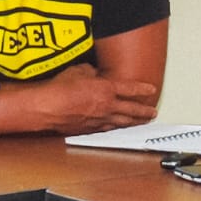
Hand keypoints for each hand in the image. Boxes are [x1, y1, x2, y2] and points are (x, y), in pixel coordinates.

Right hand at [38, 63, 159, 134]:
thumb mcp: (77, 71)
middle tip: (153, 112)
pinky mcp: (90, 129)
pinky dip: (117, 127)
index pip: (130, 88)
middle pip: (132, 109)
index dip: (142, 89)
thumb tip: (92, 73)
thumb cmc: (59, 89)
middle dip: (145, 111)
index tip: (151, 89)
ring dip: (135, 122)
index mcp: (106, 89)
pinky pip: (108, 128)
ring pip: (123, 122)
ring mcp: (99, 119)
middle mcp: (106, 106)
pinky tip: (120, 128)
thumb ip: (89, 72)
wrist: (48, 108)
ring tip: (143, 122)